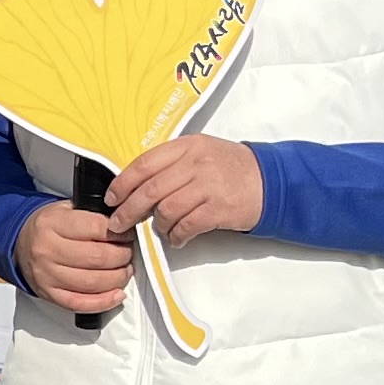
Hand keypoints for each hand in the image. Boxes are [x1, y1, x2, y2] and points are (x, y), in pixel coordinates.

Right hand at [15, 199, 134, 314]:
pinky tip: (116, 294)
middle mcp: (47, 249)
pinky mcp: (49, 294)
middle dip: (122, 257)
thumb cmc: (49, 227)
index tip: (128, 235)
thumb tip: (124, 224)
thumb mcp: (66, 209)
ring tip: (124, 271)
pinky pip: (81, 303)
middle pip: (98, 257)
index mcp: (52, 223)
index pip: (97, 228)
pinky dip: (104, 302)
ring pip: (93, 282)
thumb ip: (93, 214)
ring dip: (117, 279)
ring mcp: (47, 275)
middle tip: (128, 253)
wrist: (20, 244)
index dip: (120, 233)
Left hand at [106, 132, 265, 245]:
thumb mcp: (201, 153)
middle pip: (150, 190)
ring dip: (158, 226)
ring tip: (160, 230)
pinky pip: (186, 226)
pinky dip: (177, 236)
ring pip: (166, 210)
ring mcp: (208, 185)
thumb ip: (171, 163)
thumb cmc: (231, 168)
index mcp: (187, 146)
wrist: (271, 180)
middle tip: (118, 224)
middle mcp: (196, 163)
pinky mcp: (219, 208)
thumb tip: (135, 184)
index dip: (122, 184)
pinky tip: (177, 238)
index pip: (144, 164)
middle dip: (129, 210)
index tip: (112, 198)